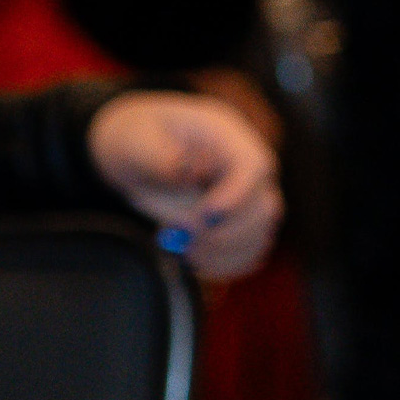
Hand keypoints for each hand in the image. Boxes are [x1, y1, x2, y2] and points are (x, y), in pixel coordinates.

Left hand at [87, 89, 281, 279]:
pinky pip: (249, 250)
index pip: (253, 166)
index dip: (236, 196)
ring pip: (261, 232)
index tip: (202, 216)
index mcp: (226, 135)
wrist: (137, 150)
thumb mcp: (135, 140)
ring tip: (184, 250)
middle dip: (225, 232)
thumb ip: (159, 157)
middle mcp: (246, 166)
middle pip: (264, 205)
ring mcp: (248, 195)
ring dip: (224, 251)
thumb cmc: (136, 139)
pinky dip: (226, 264)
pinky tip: (196, 261)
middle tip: (184, 239)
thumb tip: (186, 174)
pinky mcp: (239, 220)